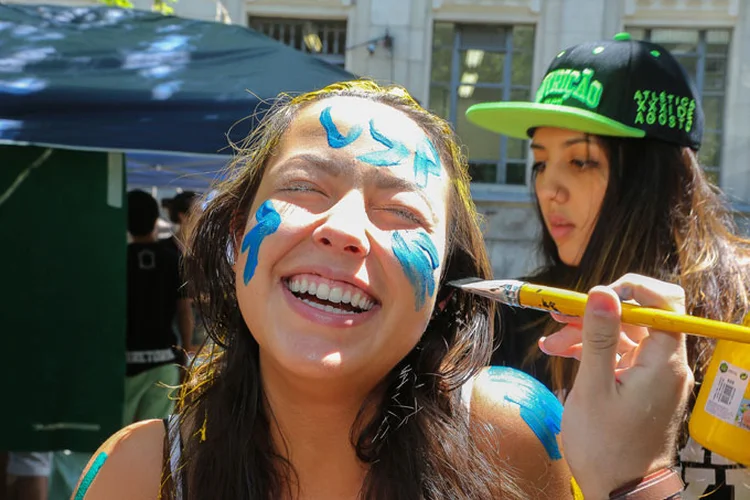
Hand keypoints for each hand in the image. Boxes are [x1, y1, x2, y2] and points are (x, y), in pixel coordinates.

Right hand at [558, 274, 693, 497]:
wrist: (620, 491)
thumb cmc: (606, 446)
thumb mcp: (595, 387)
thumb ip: (599, 337)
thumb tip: (602, 291)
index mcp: (663, 361)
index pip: (664, 302)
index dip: (630, 289)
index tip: (594, 295)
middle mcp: (664, 364)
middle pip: (636, 317)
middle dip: (596, 312)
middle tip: (559, 313)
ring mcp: (651, 375)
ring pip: (620, 335)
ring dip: (585, 332)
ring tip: (550, 342)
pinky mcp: (637, 386)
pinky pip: (615, 355)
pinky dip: (589, 351)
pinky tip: (559, 353)